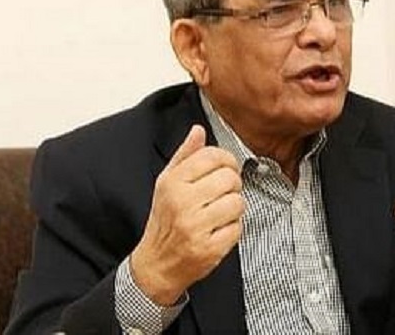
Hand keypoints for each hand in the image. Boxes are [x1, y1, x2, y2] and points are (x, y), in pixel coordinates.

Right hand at [130, 125, 243, 304]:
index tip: (226, 168)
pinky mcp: (209, 249)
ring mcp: (196, 227)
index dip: (227, 160)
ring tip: (220, 212)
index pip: (212, 156)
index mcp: (172, 182)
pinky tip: (219, 230)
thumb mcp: (167, 183)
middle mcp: (182, 203)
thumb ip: (185, 155)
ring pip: (237, 202)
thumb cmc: (165, 220)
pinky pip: (238, 228)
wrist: (157, 264)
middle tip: (223, 193)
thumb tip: (198, 130)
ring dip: (234, 208)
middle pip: (229, 178)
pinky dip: (233, 229)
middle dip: (232, 185)